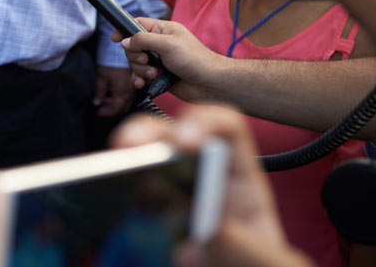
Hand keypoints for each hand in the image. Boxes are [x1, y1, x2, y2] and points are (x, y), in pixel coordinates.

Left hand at [93, 66, 132, 116]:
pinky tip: (112, 91)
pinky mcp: (133, 81)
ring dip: (116, 102)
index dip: (107, 112)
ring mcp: (133, 86)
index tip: (98, 112)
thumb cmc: (110, 61)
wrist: (119, 50)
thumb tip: (97, 103)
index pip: (116, 109)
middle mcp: (130, 91)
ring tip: (105, 98)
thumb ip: (99, 92)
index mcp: (122, 92)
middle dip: (112, 109)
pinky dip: (120, 96)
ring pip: (126, 101)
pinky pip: (129, 94)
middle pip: (123, 108)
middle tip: (101, 107)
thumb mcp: (101, 77)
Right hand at [111, 105, 311, 266]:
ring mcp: (165, 212)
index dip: (203, 123)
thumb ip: (253, 253)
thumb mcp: (275, 266)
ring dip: (118, 167)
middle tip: (128, 146)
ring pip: (135, 172)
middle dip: (145, 133)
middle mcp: (198, 190)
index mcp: (239, 187)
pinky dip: (102, 205)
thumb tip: (202, 238)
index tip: (183, 140)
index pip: (224, 131)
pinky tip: (100, 215)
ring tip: (102, 178)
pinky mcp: (141, 236)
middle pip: (168, 141)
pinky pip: (116, 211)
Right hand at [115, 18, 223, 100]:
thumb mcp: (167, 44)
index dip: (124, 30)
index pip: (137, 24)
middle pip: (133, 46)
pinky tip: (144, 83)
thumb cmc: (196, 60)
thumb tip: (124, 41)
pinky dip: (140, 79)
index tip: (115, 38)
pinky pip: (141, 76)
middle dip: (136, 56)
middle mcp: (159, 44)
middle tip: (147, 60)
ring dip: (141, 70)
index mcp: (163, 30)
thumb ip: (143, 40)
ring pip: (135, 63)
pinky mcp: (159, 75)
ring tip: (155, 74)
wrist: (210, 84)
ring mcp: (159, 60)